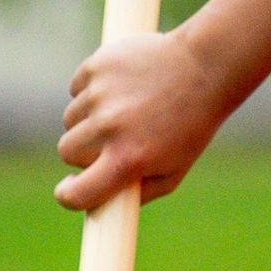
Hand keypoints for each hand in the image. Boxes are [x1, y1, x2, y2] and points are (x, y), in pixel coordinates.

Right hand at [54, 26, 228, 212]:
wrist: (204, 69)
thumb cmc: (190, 127)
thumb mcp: (174, 171)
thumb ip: (138, 193)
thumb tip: (101, 203)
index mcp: (127, 160)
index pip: (77, 193)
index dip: (69, 196)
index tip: (69, 189)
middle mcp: (109, 128)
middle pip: (67, 151)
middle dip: (83, 153)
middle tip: (109, 143)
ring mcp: (99, 95)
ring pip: (70, 119)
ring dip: (87, 120)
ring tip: (122, 112)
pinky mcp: (96, 67)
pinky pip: (76, 88)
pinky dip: (91, 91)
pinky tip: (120, 88)